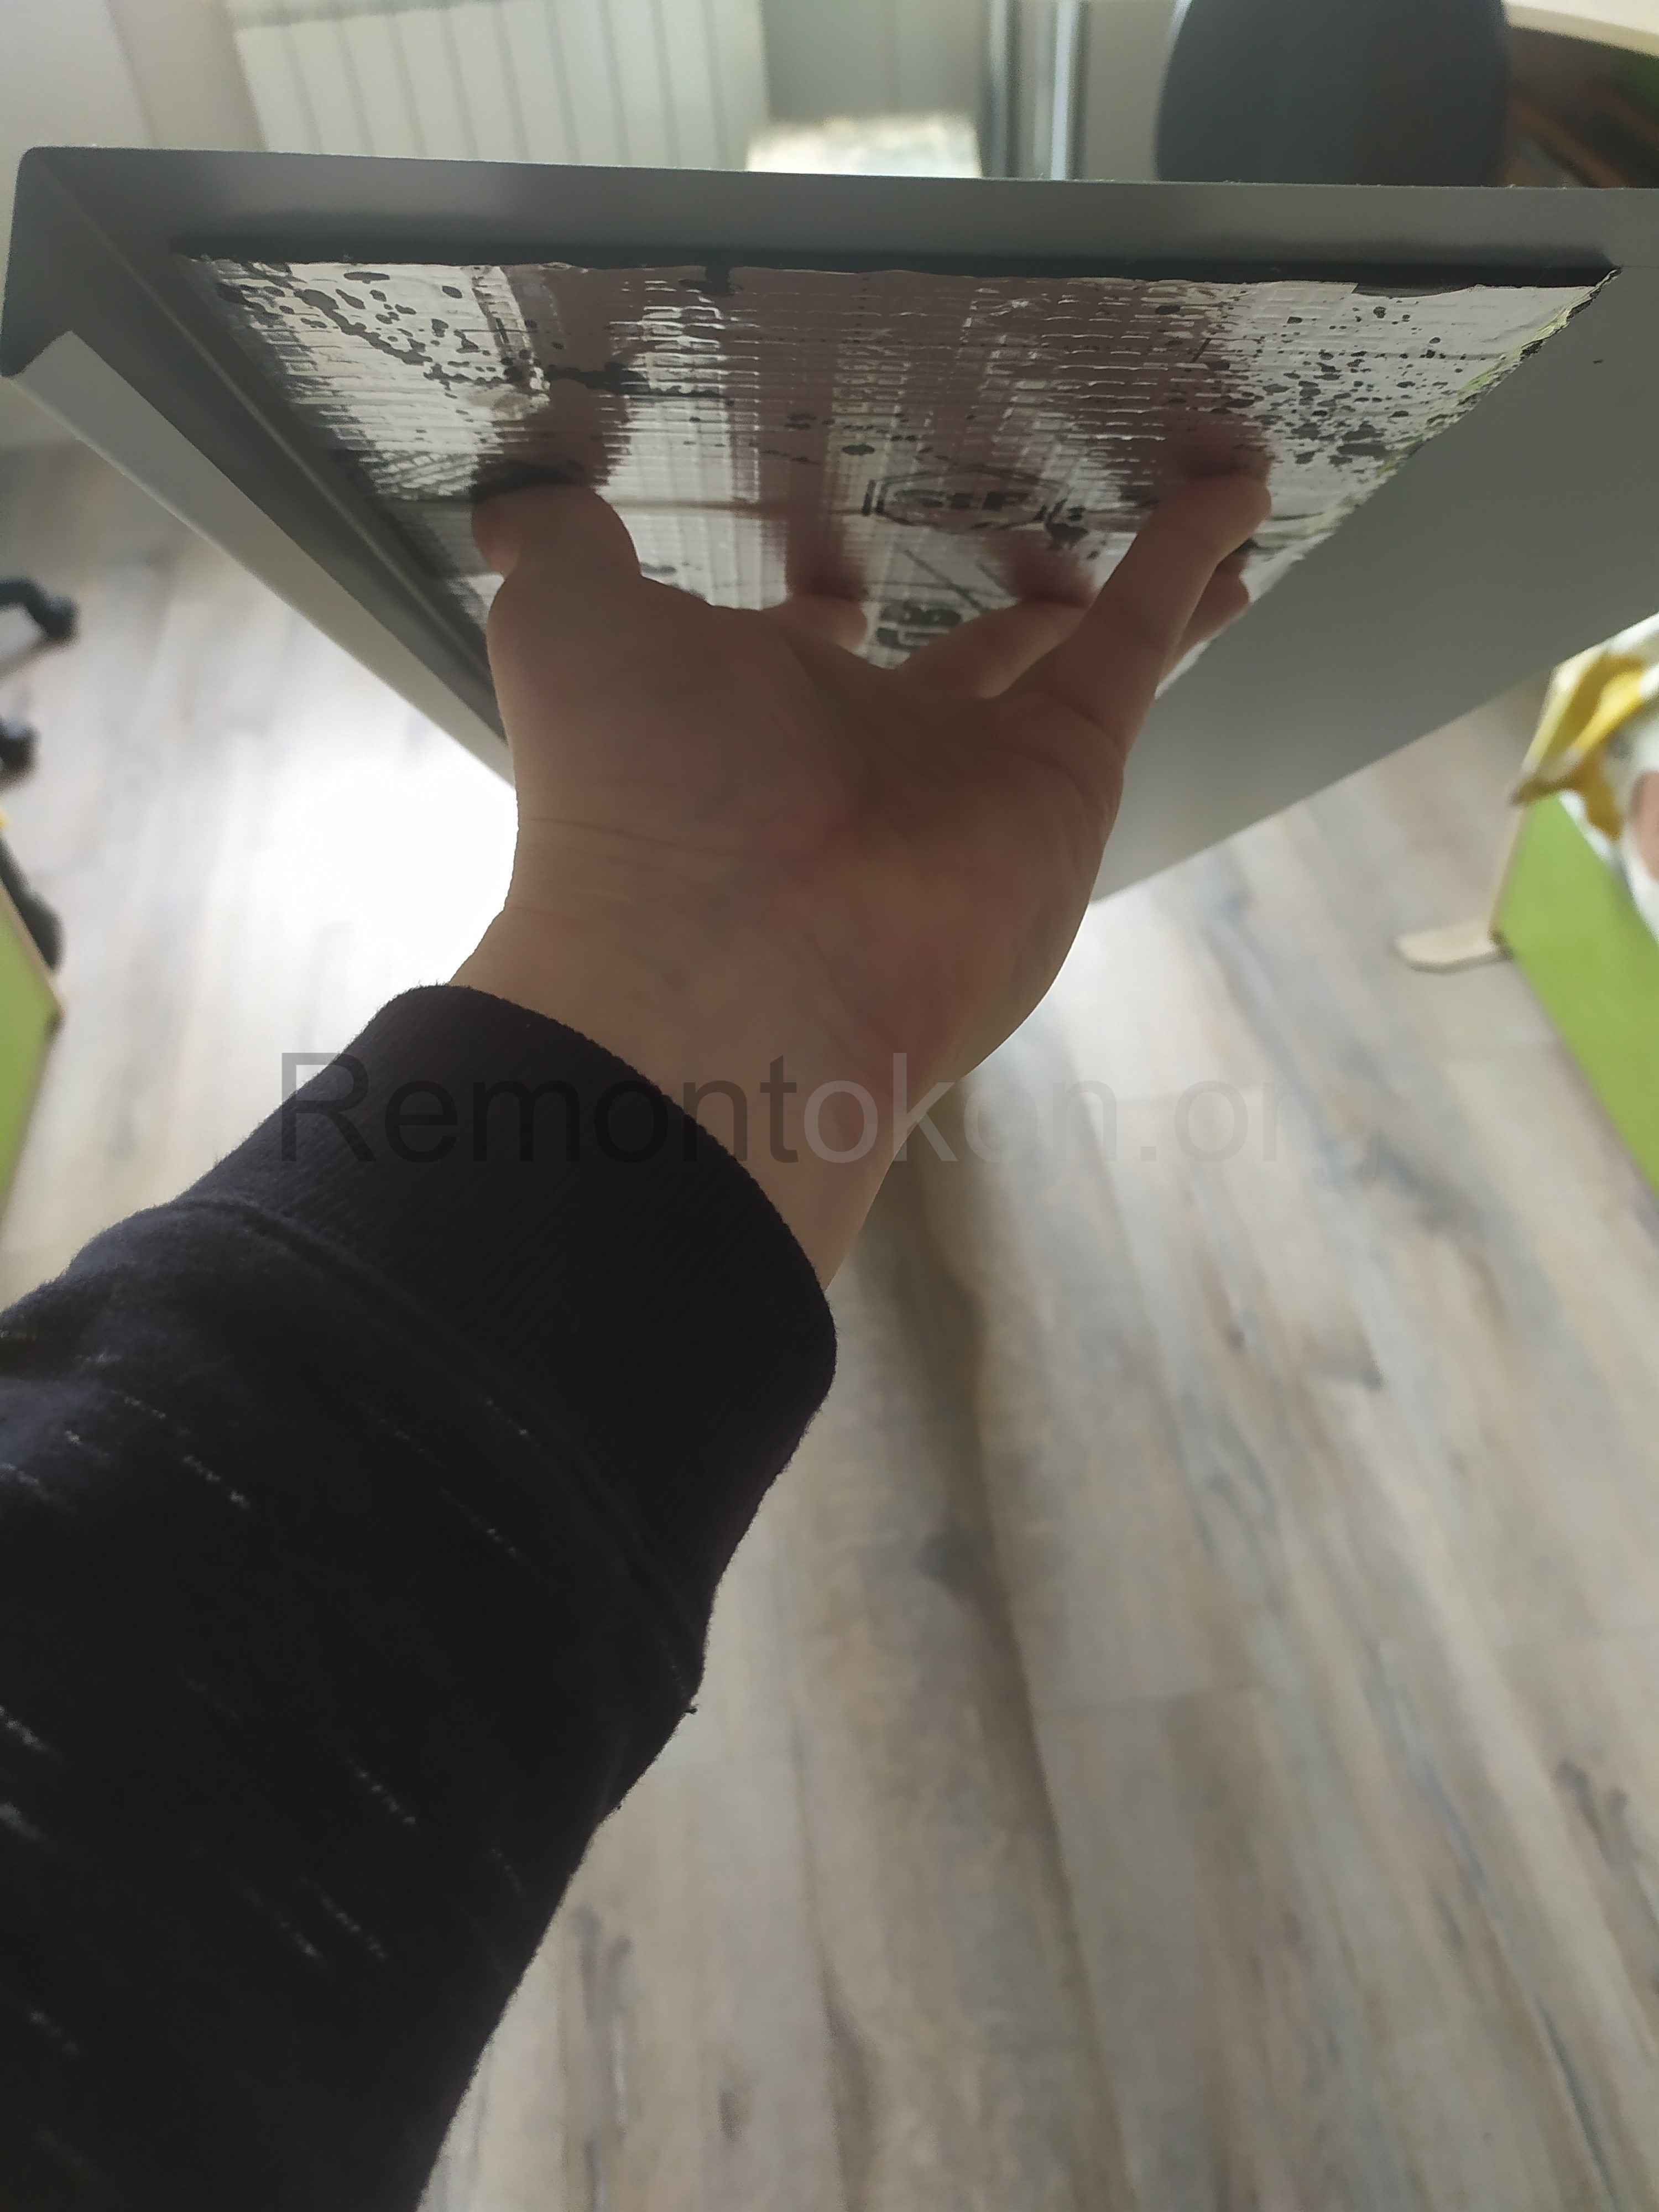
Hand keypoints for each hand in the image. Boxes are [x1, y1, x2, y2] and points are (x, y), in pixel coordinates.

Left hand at [455, 476, 1269, 1276]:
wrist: (730, 967)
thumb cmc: (633, 799)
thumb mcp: (563, 631)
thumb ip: (559, 555)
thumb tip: (518, 505)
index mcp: (752, 717)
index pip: (805, 649)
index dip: (822, 602)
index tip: (841, 558)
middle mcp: (870, 755)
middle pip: (958, 663)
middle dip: (1002, 612)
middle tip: (1049, 541)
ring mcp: (976, 776)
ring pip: (1073, 654)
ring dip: (1134, 584)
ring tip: (1202, 509)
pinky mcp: (1063, 781)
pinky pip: (1136, 649)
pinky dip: (1187, 566)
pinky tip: (1234, 489)